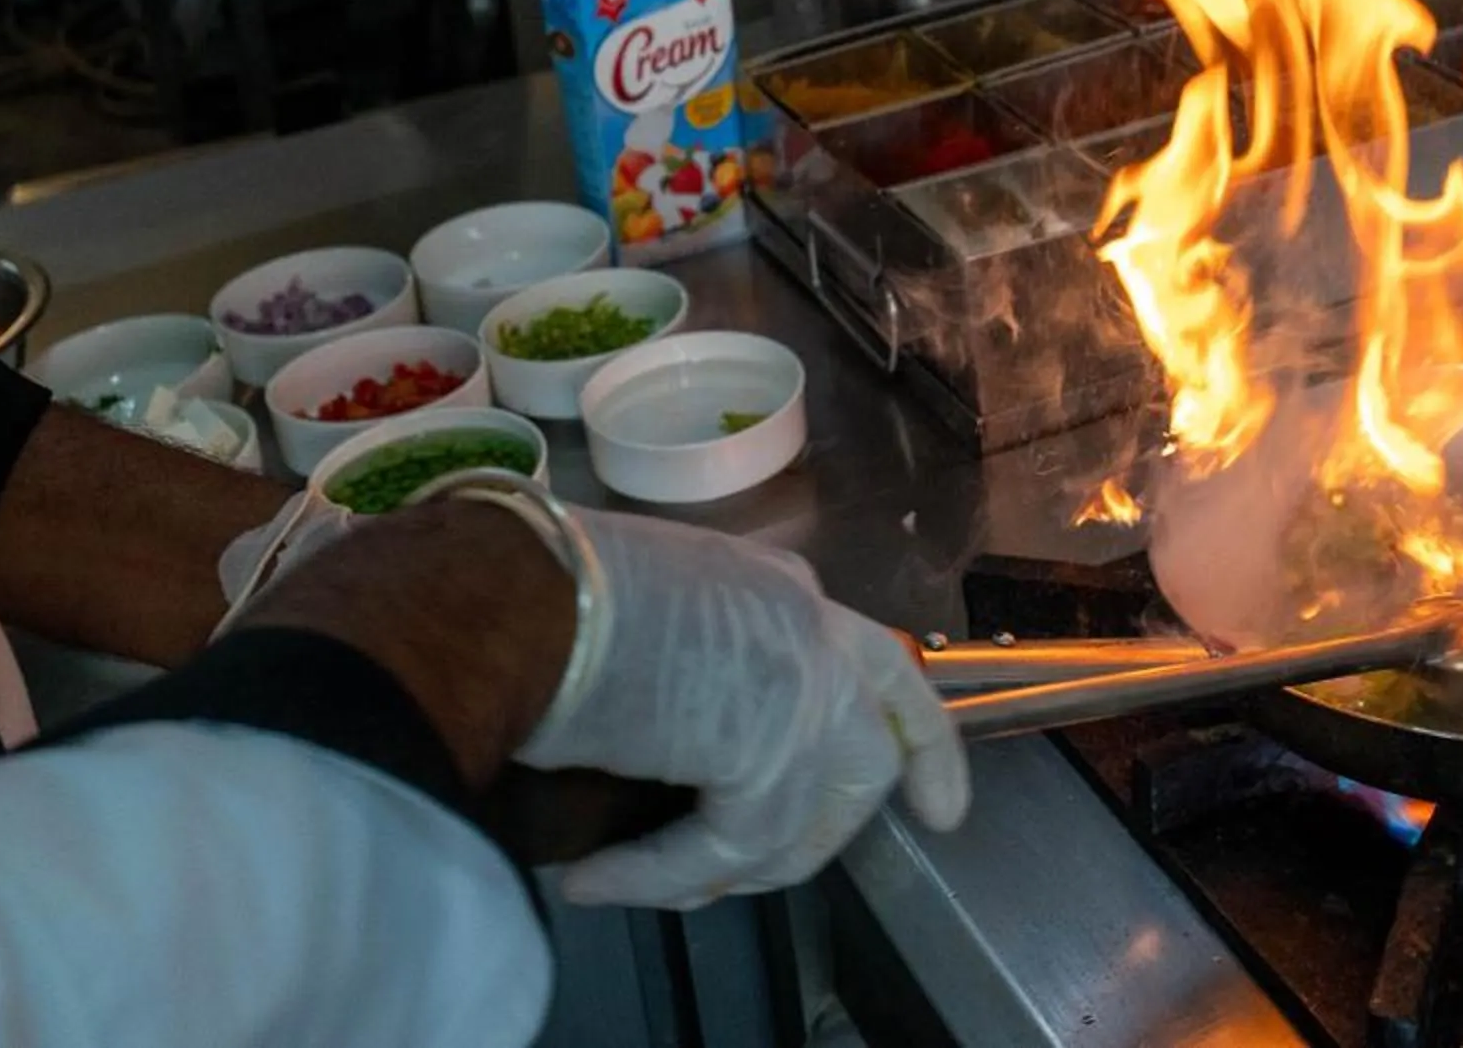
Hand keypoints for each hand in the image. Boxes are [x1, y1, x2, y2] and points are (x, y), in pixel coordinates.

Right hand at [518, 512, 969, 908]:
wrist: (520, 585)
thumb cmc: (551, 582)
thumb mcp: (655, 606)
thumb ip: (699, 661)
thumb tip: (679, 734)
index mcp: (784, 591)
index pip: (882, 665)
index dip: (920, 740)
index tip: (941, 806)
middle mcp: (812, 631)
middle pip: (869, 756)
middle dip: (829, 830)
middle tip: (768, 873)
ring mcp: (803, 691)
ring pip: (803, 820)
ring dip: (726, 867)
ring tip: (648, 881)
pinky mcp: (768, 754)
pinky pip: (725, 850)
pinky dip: (654, 877)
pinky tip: (594, 880)